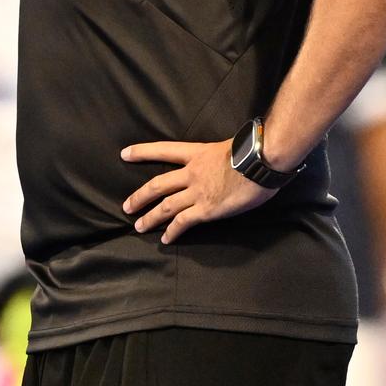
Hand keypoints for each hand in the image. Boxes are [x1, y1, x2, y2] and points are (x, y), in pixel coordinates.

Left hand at [120, 139, 274, 244]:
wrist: (261, 161)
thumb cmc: (253, 151)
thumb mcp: (228, 146)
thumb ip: (218, 156)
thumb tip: (221, 161)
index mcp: (197, 153)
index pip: (163, 150)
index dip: (142, 152)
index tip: (124, 154)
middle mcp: (191, 173)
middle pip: (157, 184)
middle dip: (140, 196)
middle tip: (127, 206)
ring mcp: (197, 192)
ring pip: (165, 206)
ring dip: (150, 217)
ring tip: (139, 226)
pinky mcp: (206, 209)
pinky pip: (183, 222)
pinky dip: (172, 231)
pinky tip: (165, 239)